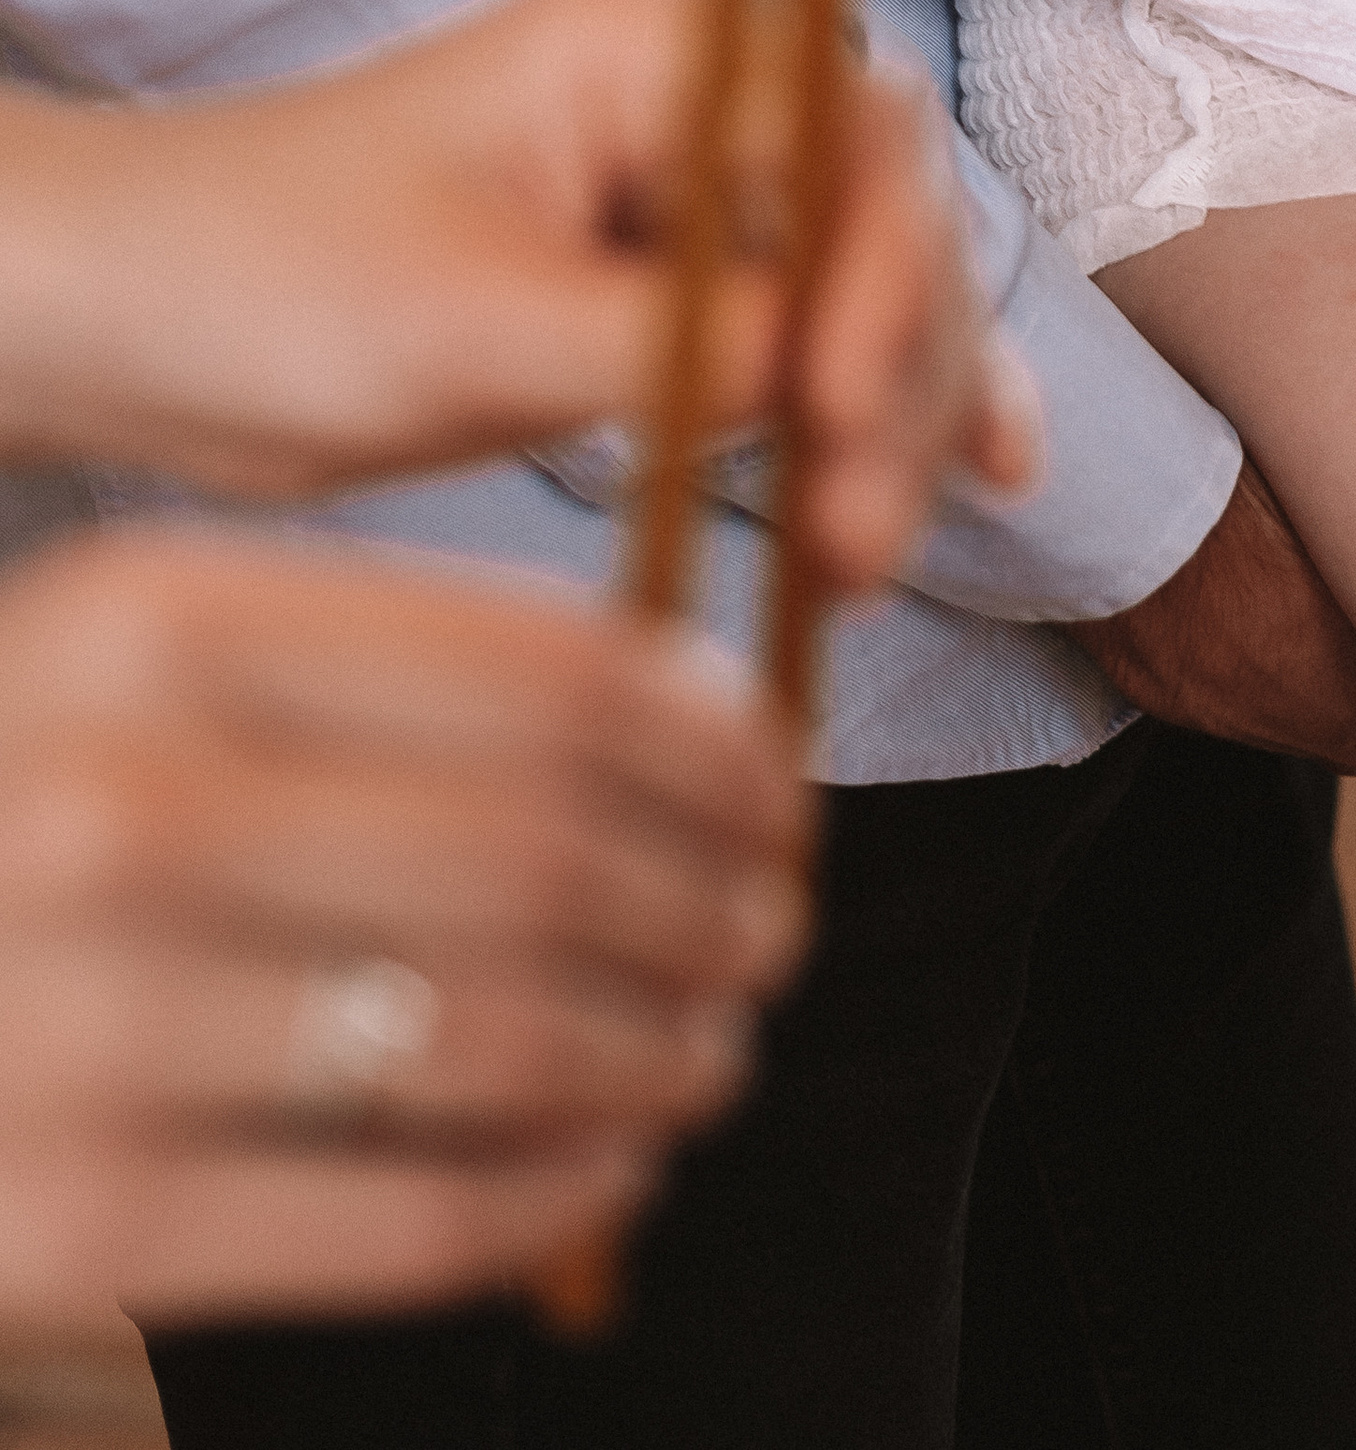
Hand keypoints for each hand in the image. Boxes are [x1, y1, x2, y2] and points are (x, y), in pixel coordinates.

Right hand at [0, 532, 806, 1321]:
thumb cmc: (0, 825)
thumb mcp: (129, 670)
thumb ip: (371, 671)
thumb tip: (683, 721)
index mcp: (141, 625)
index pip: (536, 670)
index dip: (705, 740)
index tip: (776, 784)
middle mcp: (107, 805)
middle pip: (545, 852)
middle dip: (709, 898)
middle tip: (771, 927)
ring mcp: (79, 1026)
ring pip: (501, 1034)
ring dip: (660, 1046)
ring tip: (711, 1044)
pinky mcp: (68, 1232)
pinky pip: (409, 1215)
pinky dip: (557, 1193)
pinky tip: (607, 1169)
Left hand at [2, 0, 1032, 582]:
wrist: (126, 322)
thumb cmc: (255, 280)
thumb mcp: (470, 325)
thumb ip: (673, 348)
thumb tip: (824, 386)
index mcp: (648, 37)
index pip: (846, 132)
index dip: (879, 271)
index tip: (835, 408)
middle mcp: (696, 92)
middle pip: (883, 216)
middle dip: (894, 376)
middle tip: (856, 534)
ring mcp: (691, 187)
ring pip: (867, 290)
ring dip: (890, 422)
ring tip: (860, 564)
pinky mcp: (676, 283)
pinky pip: (820, 336)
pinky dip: (886, 408)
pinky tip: (973, 478)